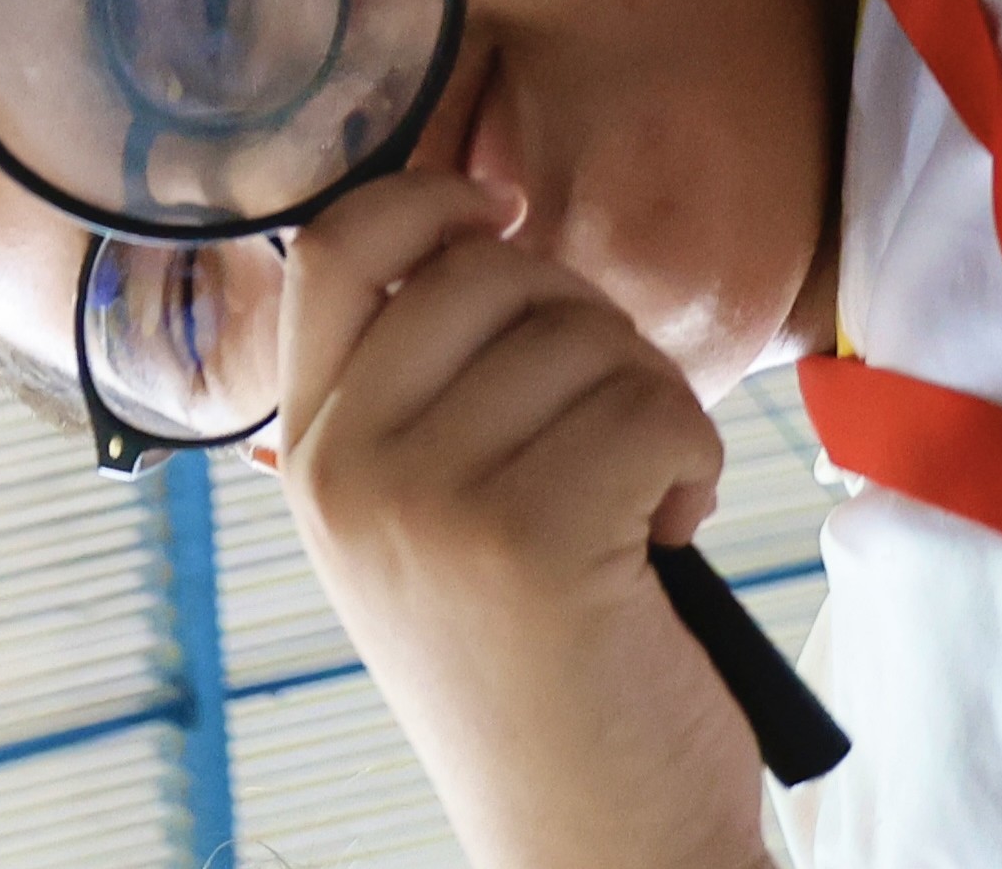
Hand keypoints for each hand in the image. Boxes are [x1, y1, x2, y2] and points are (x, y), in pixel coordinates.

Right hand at [273, 178, 769, 868]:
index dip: (429, 197)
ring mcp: (425, 502)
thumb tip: (480, 229)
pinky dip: (694, 458)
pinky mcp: (529, 537)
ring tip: (637, 502)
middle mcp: (343, 470)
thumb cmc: (537, 671)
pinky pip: (651, 408)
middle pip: (484, 272)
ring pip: (584, 337)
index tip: (507, 210)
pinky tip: (666, 534)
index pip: (334, 247)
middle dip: (587, 323)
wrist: (590, 837)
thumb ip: (417, 393)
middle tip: (612, 425)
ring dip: (651, 404)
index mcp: (307, 455)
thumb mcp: (420, 525)